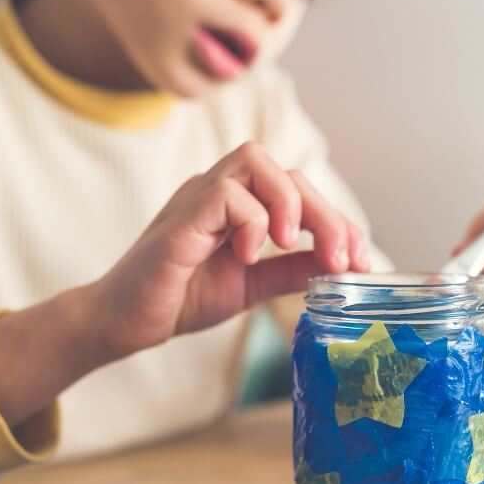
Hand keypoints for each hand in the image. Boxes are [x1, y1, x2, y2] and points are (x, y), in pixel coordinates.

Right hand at [95, 141, 369, 357]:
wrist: (124, 322)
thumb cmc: (179, 298)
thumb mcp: (250, 285)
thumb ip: (288, 270)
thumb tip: (336, 265)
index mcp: (237, 204)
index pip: (298, 189)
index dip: (336, 219)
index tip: (359, 260)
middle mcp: (219, 190)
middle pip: (286, 171)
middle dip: (325, 213)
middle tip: (341, 258)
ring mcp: (198, 198)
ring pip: (257, 161)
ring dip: (290, 204)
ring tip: (291, 246)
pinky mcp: (181, 217)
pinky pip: (226, 194)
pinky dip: (250, 221)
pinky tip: (247, 254)